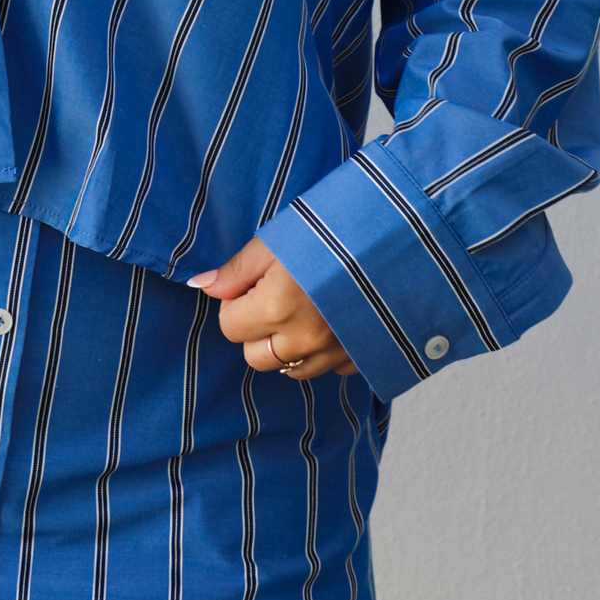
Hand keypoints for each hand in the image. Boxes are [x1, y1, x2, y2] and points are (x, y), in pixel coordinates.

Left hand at [188, 237, 356, 378]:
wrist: (398, 237)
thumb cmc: (332, 230)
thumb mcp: (277, 240)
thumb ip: (237, 270)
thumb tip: (202, 286)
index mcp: (277, 307)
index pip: (229, 327)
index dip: (236, 304)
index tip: (255, 284)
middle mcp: (304, 339)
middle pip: (255, 356)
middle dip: (257, 330)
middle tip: (277, 295)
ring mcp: (335, 352)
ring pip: (290, 369)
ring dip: (288, 344)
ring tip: (305, 306)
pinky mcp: (361, 358)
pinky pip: (328, 370)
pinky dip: (324, 352)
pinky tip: (332, 319)